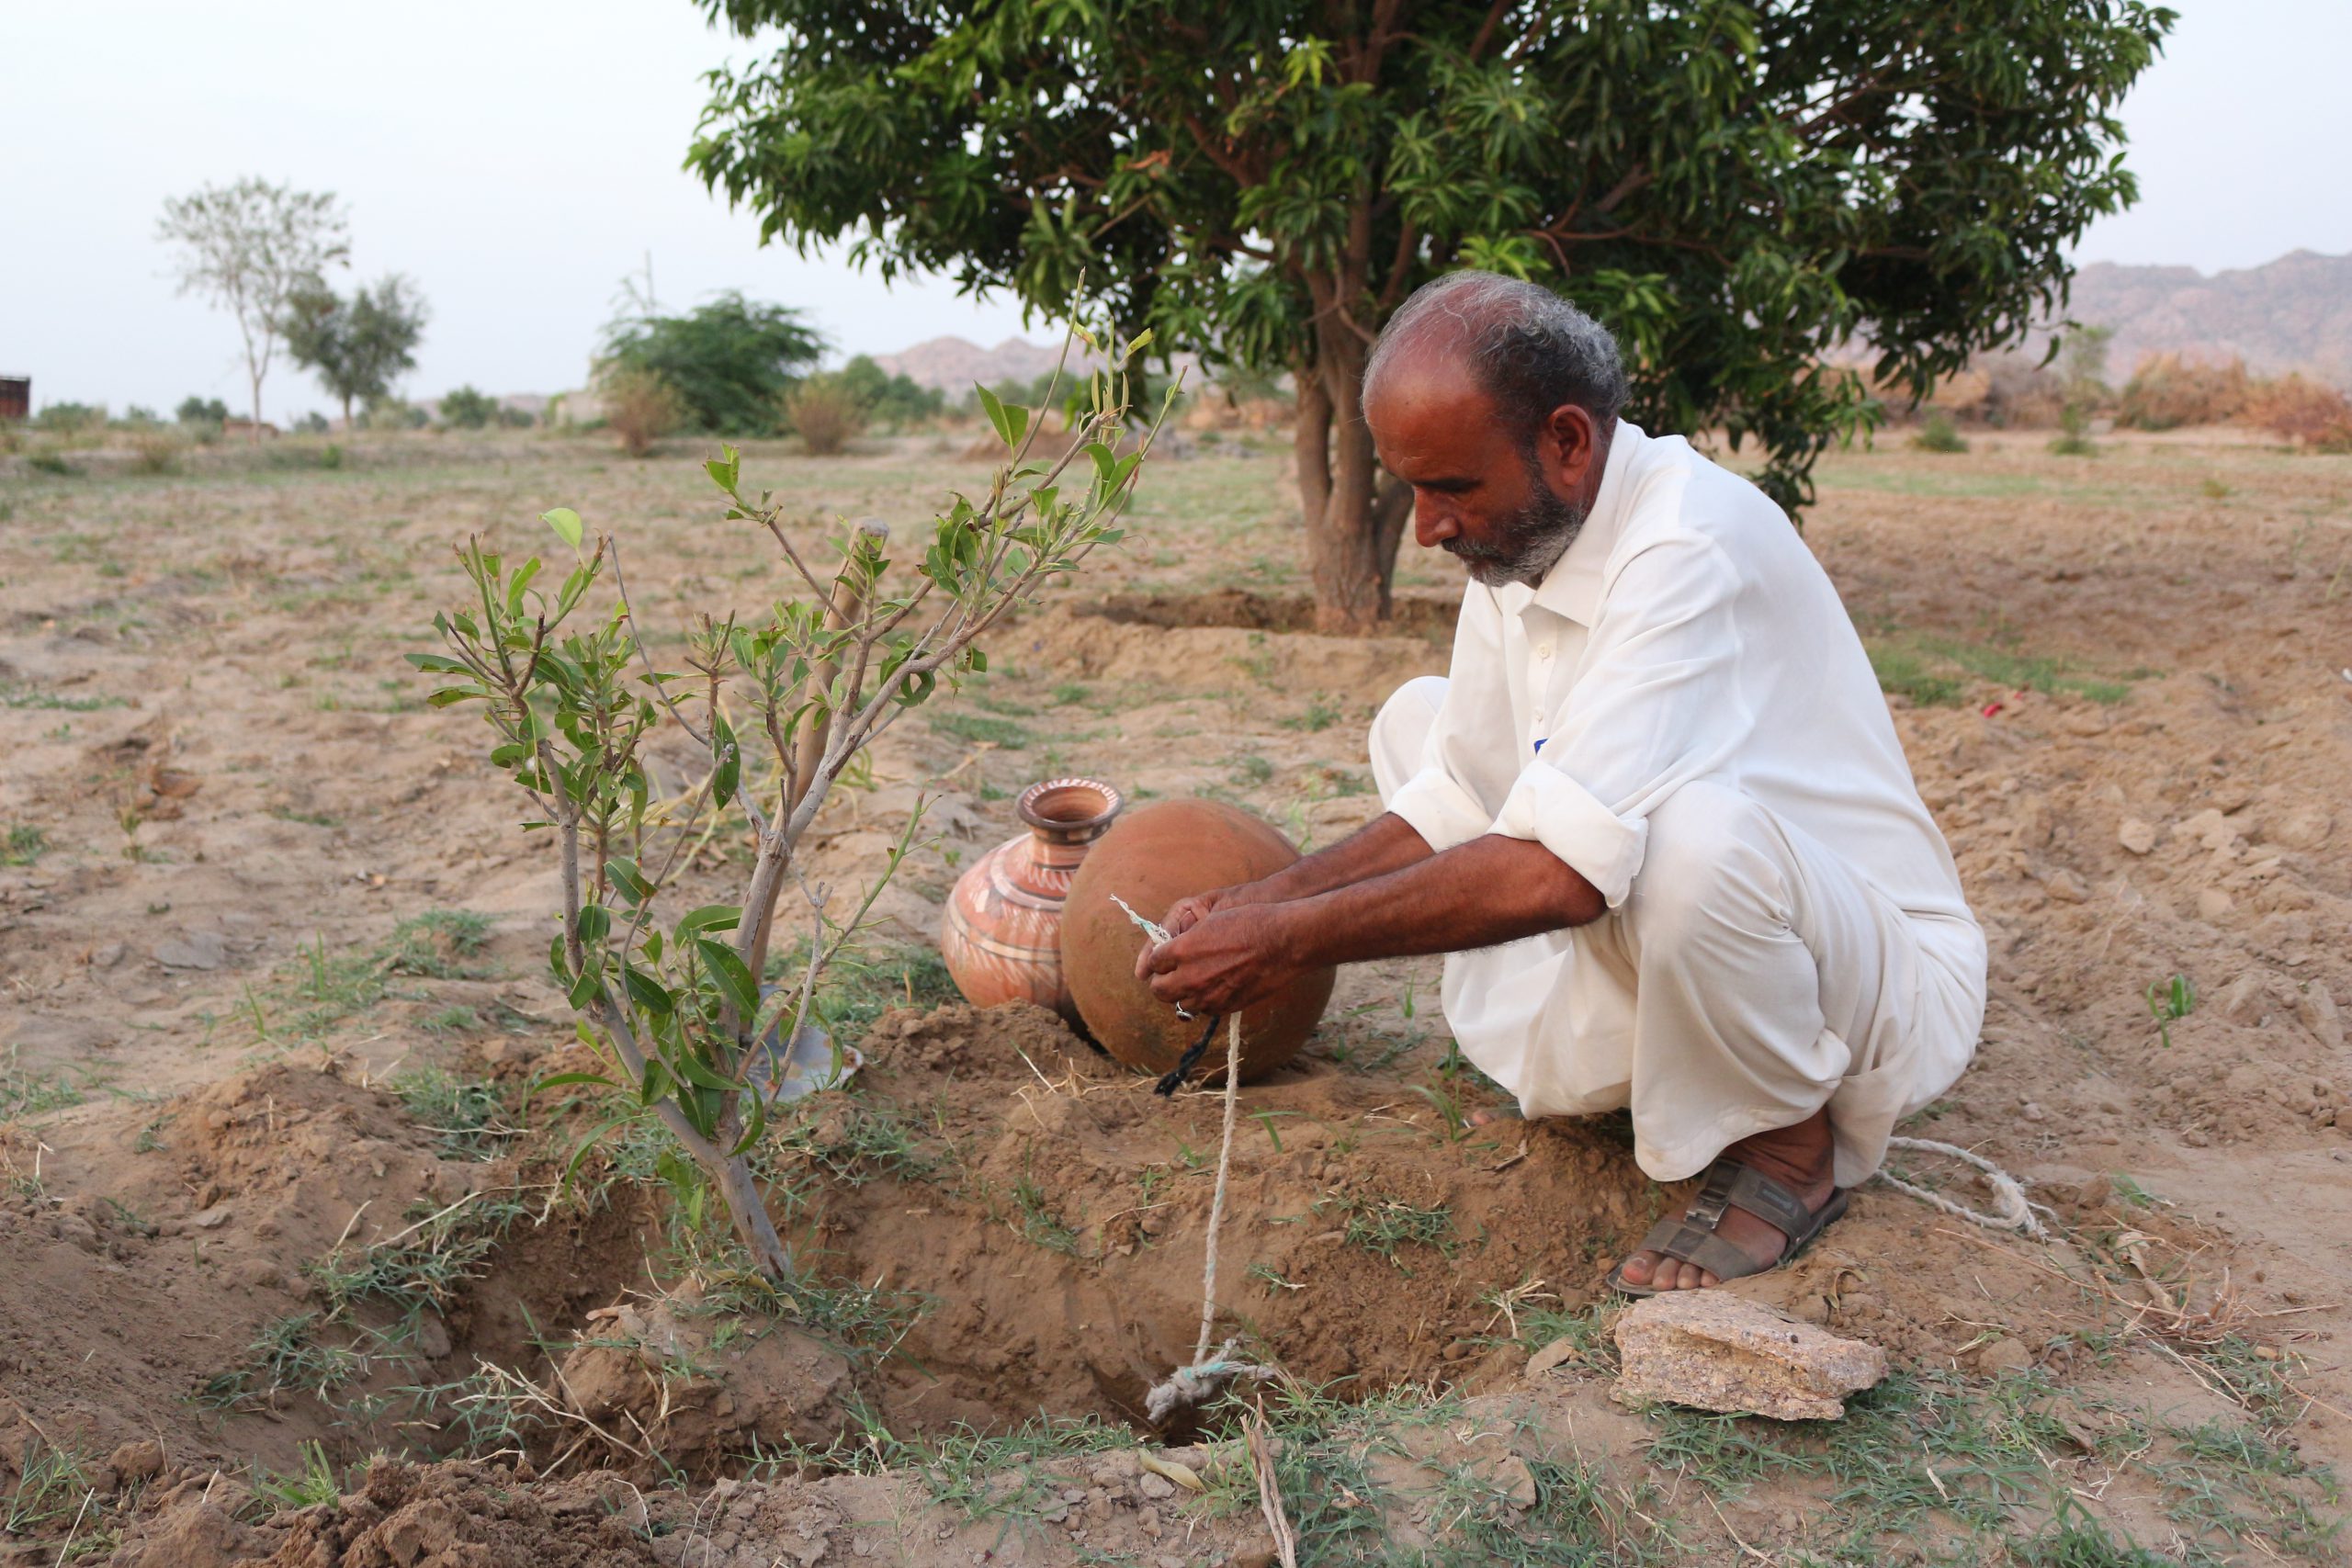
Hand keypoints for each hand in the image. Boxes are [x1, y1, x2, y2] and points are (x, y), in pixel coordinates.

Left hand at [1136, 903, 1300, 1017]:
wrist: (1282, 942)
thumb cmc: (1249, 923)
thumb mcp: (1210, 921)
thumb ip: (1186, 941)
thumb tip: (1172, 951)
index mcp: (1182, 950)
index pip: (1154, 963)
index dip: (1157, 961)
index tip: (1162, 959)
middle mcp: (1191, 976)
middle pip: (1159, 991)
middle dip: (1161, 982)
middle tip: (1169, 976)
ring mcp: (1209, 995)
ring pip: (1182, 1005)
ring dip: (1184, 994)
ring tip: (1195, 982)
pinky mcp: (1227, 1006)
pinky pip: (1206, 1010)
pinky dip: (1206, 1001)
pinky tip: (1216, 988)